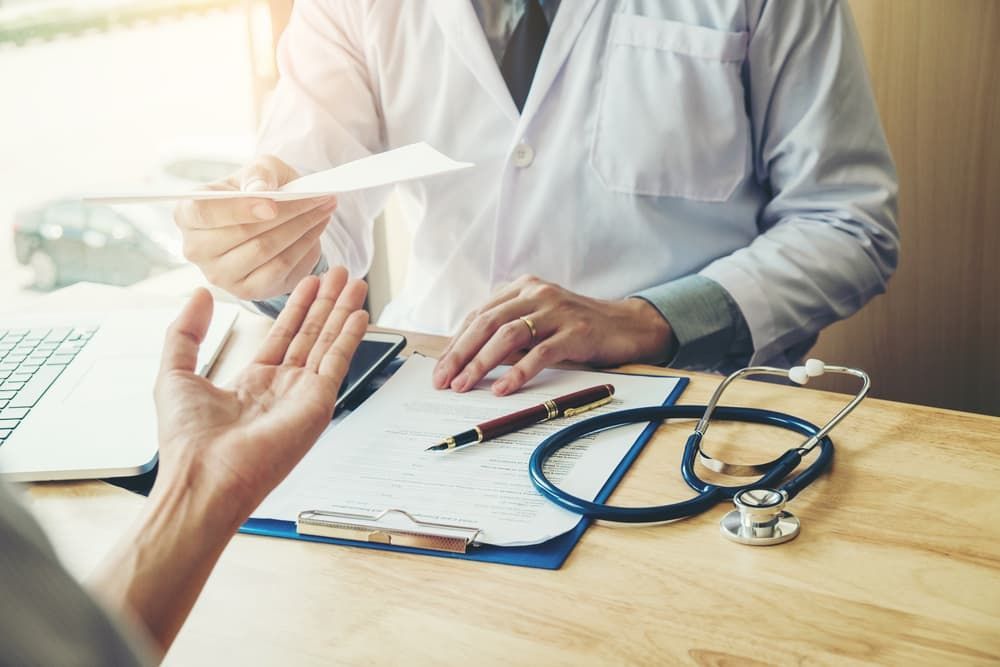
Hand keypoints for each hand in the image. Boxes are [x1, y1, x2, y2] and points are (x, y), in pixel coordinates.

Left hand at [153, 266, 368, 522]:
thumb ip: (186, 333)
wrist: (204, 477)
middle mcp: (283, 388)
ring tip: (355, 281)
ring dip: (342, 311)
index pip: (283, 336)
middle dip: (326, 302)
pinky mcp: (318, 403)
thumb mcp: (174, 373)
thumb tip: (198, 295)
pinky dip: (350, 336)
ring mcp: (303, 395)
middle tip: (341, 272)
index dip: (298, 307)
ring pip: (327, 342)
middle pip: (311, 334)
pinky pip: (338, 362)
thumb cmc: (187, 440)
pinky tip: (359, 313)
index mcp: (254, 384)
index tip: (311, 281)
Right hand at [174, 155, 336, 300]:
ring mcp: (220, 274)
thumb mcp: (259, 170)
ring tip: (323, 208)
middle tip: (318, 198)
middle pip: (242, 233)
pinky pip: (280, 267)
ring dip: (301, 227)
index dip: (239, 209)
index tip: (273, 204)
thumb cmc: (257, 190)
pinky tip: (317, 228)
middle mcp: (196, 248)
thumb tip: (260, 191)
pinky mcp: (246, 291)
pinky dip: (304, 245)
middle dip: (286, 213)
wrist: (270, 219)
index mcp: (188, 213)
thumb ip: (259, 174)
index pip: (204, 212)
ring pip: (265, 250)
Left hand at [432, 275, 674, 395]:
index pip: (479, 315)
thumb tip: (469, 361)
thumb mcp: (540, 322)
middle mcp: (537, 294)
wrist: (627, 326)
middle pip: (486, 323)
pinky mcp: (575, 332)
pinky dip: (518, 372)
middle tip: (443, 381)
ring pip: (508, 335)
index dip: (456, 343)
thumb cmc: (577, 328)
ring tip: (465, 386)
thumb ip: (510, 332)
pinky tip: (503, 389)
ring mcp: (557, 311)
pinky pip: (540, 353)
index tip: (441, 369)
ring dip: (481, 363)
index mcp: (523, 288)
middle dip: (460, 354)